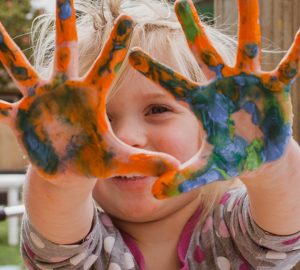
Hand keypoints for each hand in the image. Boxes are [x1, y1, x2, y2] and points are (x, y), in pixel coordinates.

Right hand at [0, 0, 177, 180]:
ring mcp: (40, 102)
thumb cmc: (96, 160)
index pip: (107, 67)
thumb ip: (146, 162)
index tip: (128, 18)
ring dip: (7, 52)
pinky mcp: (20, 119)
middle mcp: (65, 91)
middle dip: (64, 25)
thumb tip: (177, 170)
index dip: (117, 46)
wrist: (71, 171)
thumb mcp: (121, 161)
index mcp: (91, 98)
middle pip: (66, 53)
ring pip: (21, 71)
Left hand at [129, 0, 299, 197]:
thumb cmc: (229, 158)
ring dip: (248, 22)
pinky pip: (287, 68)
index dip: (153, 71)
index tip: (130, 53)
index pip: (173, 85)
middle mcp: (222, 86)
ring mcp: (248, 83)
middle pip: (204, 54)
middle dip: (193, 29)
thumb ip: (180, 179)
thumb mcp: (204, 169)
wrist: (258, 157)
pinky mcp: (274, 89)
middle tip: (179, 3)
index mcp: (202, 102)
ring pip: (247, 47)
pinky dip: (295, 53)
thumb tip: (153, 195)